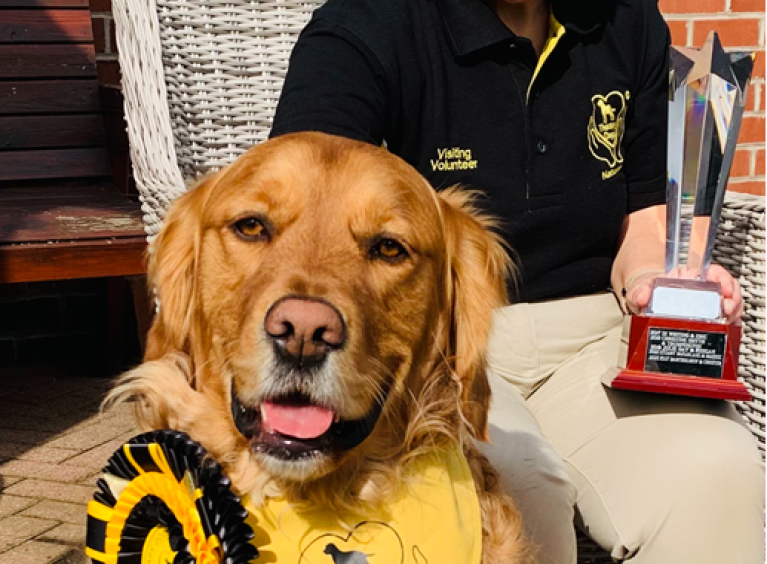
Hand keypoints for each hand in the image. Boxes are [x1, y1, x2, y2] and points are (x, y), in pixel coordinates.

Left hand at [624, 264, 743, 322]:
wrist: (645, 306)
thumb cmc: (647, 294)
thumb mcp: (640, 290)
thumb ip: (639, 292)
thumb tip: (641, 298)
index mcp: (688, 278)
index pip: (713, 272)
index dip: (723, 278)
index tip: (725, 289)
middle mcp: (702, 289)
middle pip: (728, 290)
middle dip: (732, 299)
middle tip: (727, 309)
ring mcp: (708, 305)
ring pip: (731, 305)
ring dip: (733, 312)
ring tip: (728, 318)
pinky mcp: (710, 319)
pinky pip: (727, 320)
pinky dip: (730, 324)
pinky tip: (727, 327)